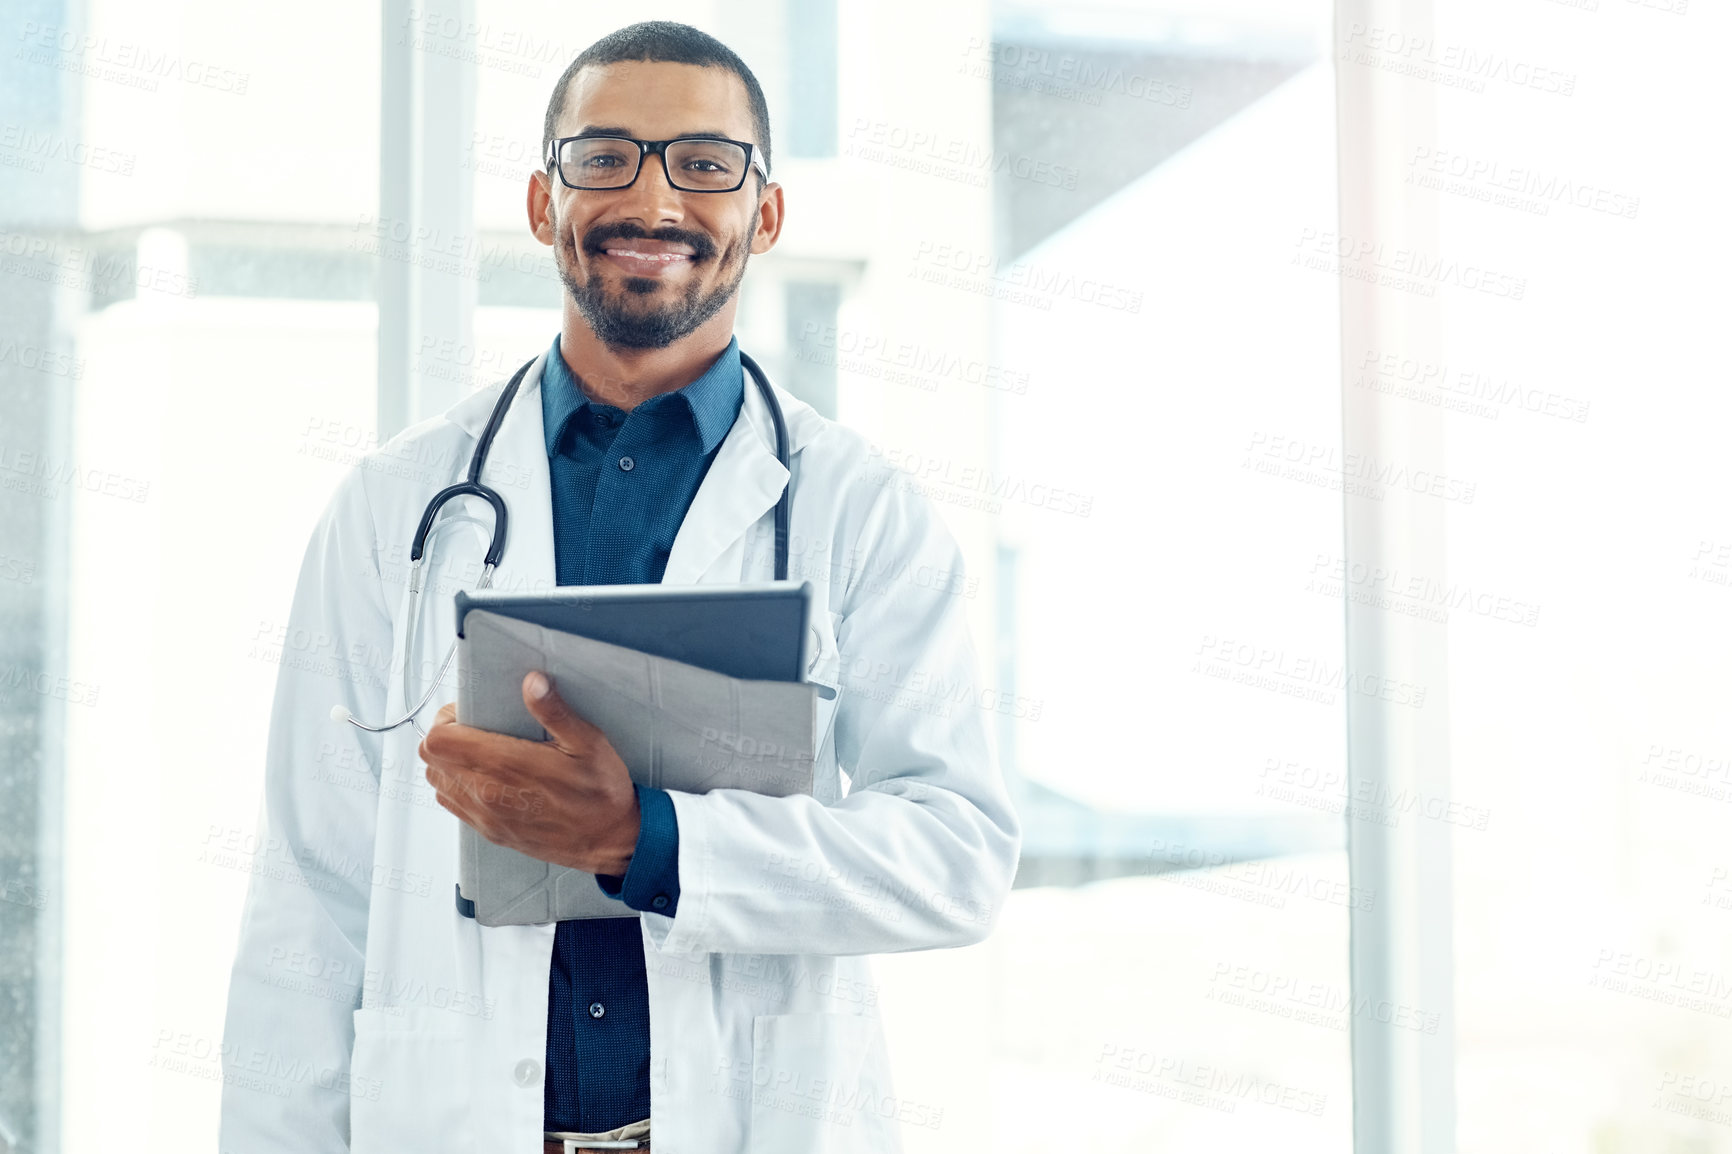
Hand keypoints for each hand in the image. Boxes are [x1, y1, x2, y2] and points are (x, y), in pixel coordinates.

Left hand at [418, 671, 641, 875]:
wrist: (611, 841)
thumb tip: (533, 684)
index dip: (447, 719)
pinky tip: (485, 778)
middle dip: (446, 736)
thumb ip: (555, 711)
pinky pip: (452, 805)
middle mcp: (487, 795)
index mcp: (506, 767)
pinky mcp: (490, 831)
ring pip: (437, 782)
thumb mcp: (588, 742)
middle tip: (474, 728)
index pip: (439, 740)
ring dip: (449, 763)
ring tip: (479, 752)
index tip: (469, 713)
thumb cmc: (603, 795)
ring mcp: (486, 816)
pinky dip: (457, 786)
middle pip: (432, 758)